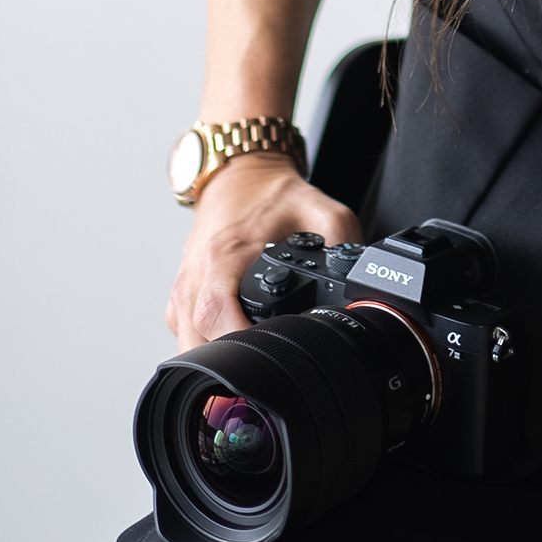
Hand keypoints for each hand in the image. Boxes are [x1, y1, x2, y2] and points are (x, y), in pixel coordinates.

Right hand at [164, 156, 358, 349]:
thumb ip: (345, 243)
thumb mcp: (323, 211)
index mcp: (224, 256)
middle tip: (265, 367)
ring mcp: (185, 287)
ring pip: (185, 344)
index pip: (214, 313)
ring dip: (214, 360)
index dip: (236, 342)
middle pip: (194, 341)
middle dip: (227, 364)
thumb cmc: (274, 195)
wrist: (241, 175)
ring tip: (252, 361)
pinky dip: (206, 347)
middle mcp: (196, 275)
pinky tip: (234, 345)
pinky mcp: (182, 295)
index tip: (263, 356)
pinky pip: (186, 334)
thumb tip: (359, 284)